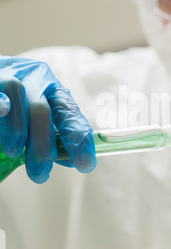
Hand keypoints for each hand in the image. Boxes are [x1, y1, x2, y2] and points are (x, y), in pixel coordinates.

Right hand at [0, 56, 96, 182]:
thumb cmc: (17, 102)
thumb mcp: (37, 116)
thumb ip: (51, 136)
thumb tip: (69, 160)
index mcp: (53, 89)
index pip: (69, 112)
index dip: (78, 138)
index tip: (85, 162)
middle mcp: (35, 79)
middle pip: (41, 110)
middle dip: (42, 146)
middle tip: (40, 173)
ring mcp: (11, 74)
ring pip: (17, 95)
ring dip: (17, 130)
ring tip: (14, 151)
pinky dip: (1, 105)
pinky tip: (2, 112)